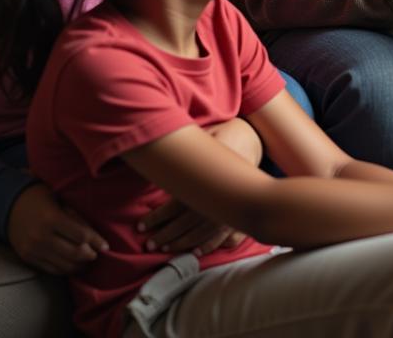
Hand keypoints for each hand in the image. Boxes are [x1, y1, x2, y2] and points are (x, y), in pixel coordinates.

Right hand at [7, 183, 107, 273]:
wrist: (10, 205)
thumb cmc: (42, 199)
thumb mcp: (61, 203)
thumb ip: (76, 219)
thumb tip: (94, 237)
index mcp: (52, 219)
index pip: (81, 235)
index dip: (97, 242)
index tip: (106, 246)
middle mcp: (41, 237)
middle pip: (74, 253)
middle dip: (90, 256)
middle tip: (98, 254)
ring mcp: (33, 250)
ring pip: (63, 265)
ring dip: (79, 265)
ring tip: (88, 261)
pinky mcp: (27, 258)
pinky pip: (50, 270)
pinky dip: (65, 269)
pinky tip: (73, 265)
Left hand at [136, 119, 261, 254]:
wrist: (251, 141)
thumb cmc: (222, 141)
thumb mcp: (204, 142)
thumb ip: (184, 157)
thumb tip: (160, 165)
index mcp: (205, 180)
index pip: (175, 205)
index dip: (157, 217)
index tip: (141, 225)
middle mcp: (217, 198)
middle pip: (186, 223)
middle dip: (165, 234)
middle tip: (149, 244)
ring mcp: (230, 209)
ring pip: (202, 233)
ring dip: (182, 243)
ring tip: (165, 247)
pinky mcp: (239, 214)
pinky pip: (224, 237)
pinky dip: (209, 245)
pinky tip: (196, 252)